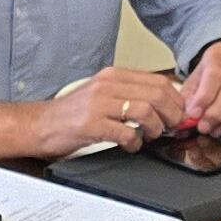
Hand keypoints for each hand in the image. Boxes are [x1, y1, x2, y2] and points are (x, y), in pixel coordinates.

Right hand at [37, 65, 189, 156]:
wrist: (41, 124)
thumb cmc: (73, 113)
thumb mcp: (103, 94)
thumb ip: (130, 95)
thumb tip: (164, 104)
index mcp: (114, 75)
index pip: (158, 81)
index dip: (176, 99)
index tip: (179, 113)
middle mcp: (108, 85)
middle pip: (157, 94)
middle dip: (172, 114)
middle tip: (171, 127)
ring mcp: (99, 104)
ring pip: (146, 110)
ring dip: (156, 128)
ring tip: (151, 136)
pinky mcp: (92, 124)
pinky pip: (126, 132)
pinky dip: (135, 142)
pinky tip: (131, 145)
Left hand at [178, 40, 220, 134]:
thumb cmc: (209, 76)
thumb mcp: (194, 81)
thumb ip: (188, 99)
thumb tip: (186, 121)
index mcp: (220, 52)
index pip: (214, 74)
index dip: (204, 96)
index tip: (194, 114)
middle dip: (216, 113)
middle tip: (204, 128)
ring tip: (216, 130)